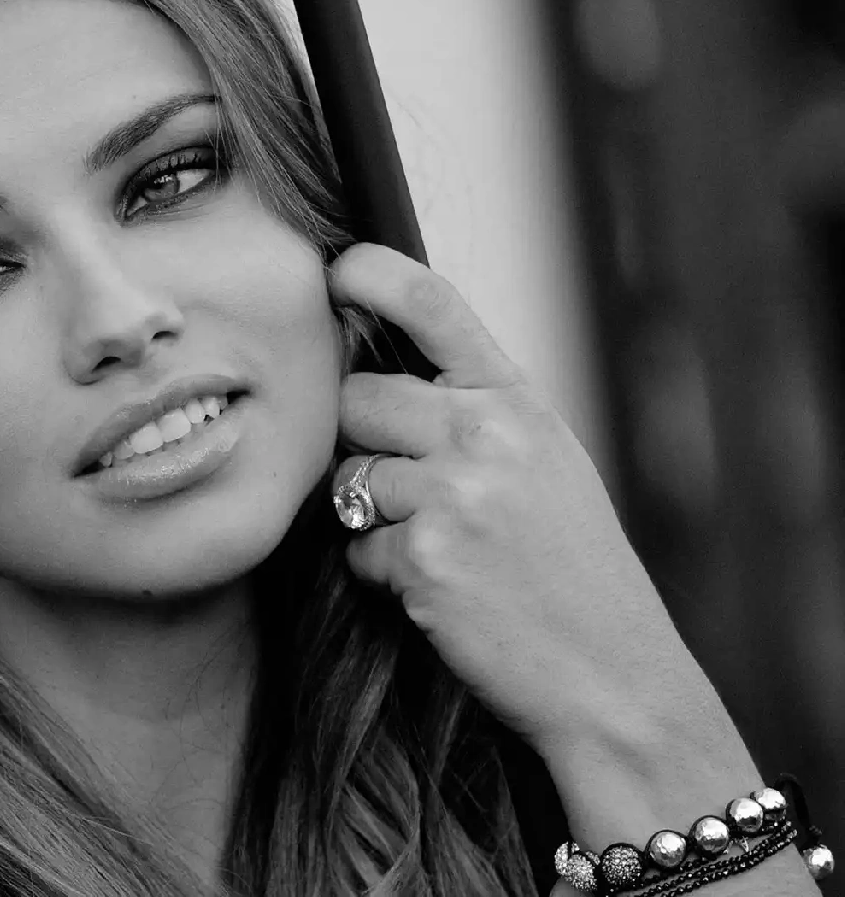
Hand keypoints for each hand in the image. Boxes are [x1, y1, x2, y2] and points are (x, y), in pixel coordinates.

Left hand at [328, 244, 722, 757]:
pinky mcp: (424, 559)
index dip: (368, 274)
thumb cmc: (571, 568)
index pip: (430, 302)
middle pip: (355, 398)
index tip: (334, 273)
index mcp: (517, 400)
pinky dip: (380, 573)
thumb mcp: (543, 463)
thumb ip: (472, 411)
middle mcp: (487, 433)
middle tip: (408, 486)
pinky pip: (354, 547)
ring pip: (347, 476)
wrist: (613, 676)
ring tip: (438, 546)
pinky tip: (439, 590)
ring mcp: (454, 495)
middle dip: (358, 440)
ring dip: (369, 515)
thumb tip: (370, 373)